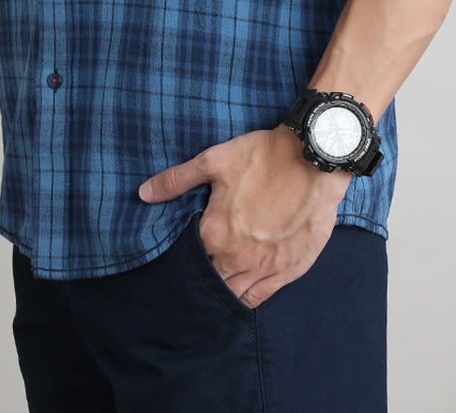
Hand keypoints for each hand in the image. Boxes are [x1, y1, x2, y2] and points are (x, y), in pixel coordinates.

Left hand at [139, 125, 350, 308]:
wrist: (312, 162)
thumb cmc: (262, 157)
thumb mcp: (214, 161)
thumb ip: (176, 180)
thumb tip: (143, 194)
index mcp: (213, 233)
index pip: (189, 256)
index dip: (186, 253)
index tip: (187, 249)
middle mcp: (235, 257)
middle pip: (210, 278)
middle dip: (203, 274)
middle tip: (200, 269)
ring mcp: (262, 267)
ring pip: (233, 293)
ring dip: (223, 290)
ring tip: (216, 285)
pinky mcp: (288, 271)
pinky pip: (260, 297)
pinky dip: (247, 299)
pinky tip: (240, 296)